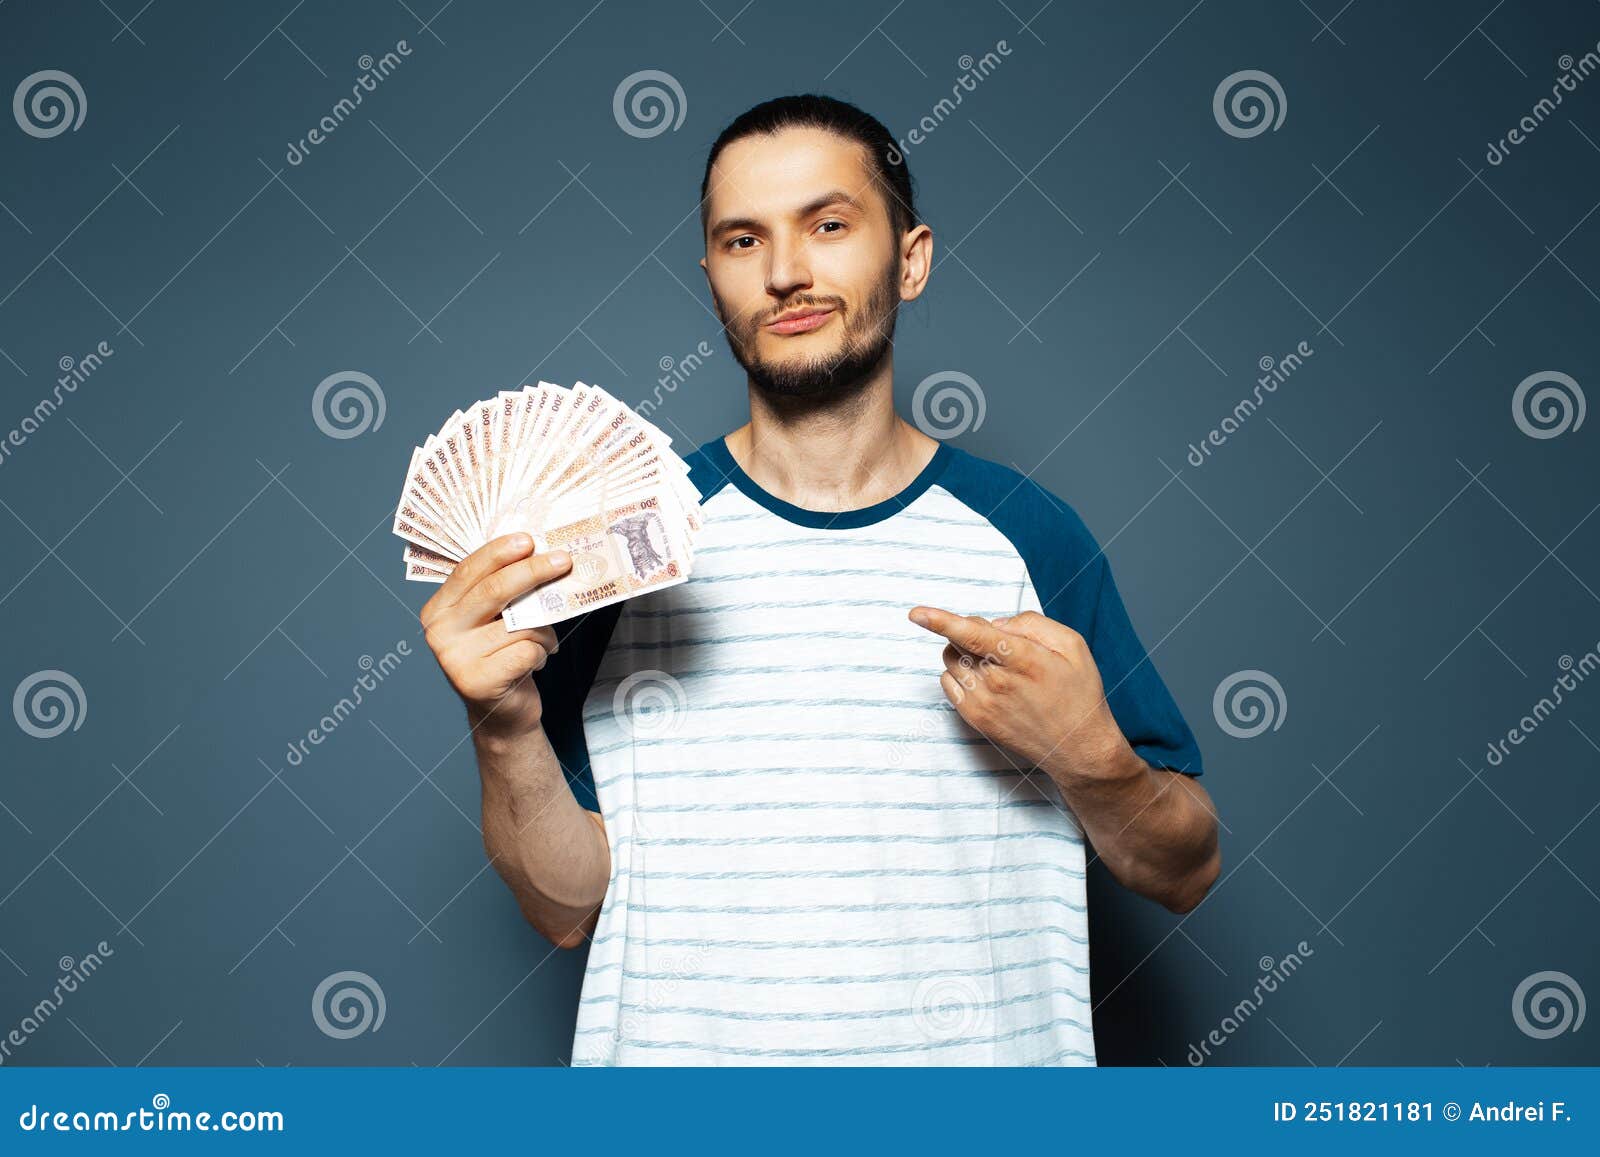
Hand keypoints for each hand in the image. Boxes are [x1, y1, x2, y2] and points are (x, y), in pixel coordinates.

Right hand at [419, 534, 573, 735]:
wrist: (503, 714)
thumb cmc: (503, 656)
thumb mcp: (494, 620)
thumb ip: (501, 591)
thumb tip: (538, 551)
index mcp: (438, 610)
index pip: (468, 571)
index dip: (499, 552)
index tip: (528, 539)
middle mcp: (438, 632)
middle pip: (494, 590)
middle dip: (533, 571)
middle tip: (564, 560)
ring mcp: (454, 659)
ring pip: (520, 623)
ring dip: (545, 630)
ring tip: (544, 641)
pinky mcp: (478, 681)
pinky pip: (527, 649)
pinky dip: (542, 653)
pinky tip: (535, 663)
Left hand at [908, 606, 1135, 783]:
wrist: (1077, 747)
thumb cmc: (1078, 693)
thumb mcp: (1072, 646)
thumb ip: (1032, 624)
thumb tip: (996, 624)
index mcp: (1023, 660)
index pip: (973, 636)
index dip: (942, 621)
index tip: (916, 613)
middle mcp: (998, 683)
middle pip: (959, 642)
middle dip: (971, 630)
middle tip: (1000, 641)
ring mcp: (983, 703)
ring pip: (950, 660)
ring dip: (962, 650)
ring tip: (993, 661)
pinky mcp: (975, 718)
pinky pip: (948, 683)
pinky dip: (958, 672)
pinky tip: (983, 677)